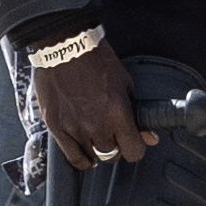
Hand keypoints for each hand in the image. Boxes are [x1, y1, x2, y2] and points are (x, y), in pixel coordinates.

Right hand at [29, 33, 139, 167]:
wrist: (64, 46)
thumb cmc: (95, 59)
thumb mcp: (125, 83)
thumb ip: (137, 113)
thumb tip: (150, 136)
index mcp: (117, 113)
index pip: (134, 152)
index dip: (136, 148)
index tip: (132, 142)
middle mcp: (97, 125)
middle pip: (112, 156)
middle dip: (115, 147)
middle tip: (112, 134)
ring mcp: (74, 128)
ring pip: (92, 157)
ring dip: (96, 150)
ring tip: (95, 138)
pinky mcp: (56, 127)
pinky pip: (72, 157)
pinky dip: (80, 158)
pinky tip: (83, 152)